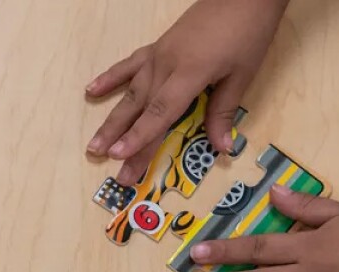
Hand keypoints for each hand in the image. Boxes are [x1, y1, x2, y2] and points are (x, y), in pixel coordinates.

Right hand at [85, 0, 287, 183]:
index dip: (139, 137)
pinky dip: (109, 79)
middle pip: (141, 110)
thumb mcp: (242, 74)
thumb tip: (221, 148)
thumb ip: (223, 111)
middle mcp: (166, 66)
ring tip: (94, 145)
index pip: (159, 113)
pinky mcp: (157, 47)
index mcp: (189, 74)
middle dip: (124, 142)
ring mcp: (158, 55)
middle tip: (112, 172)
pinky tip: (90, 91)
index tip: (119, 158)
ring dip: (112, 121)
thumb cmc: (247, 33)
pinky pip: (128, 66)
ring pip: (130, 93)